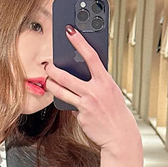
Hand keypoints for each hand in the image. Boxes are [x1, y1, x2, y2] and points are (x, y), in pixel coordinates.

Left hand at [45, 26, 141, 156]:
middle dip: (54, 69)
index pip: (91, 56)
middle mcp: (96, 90)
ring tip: (47, 80)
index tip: (70, 30)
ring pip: (62, 90)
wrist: (120, 136)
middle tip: (47, 64)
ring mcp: (87, 102)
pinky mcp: (81, 114)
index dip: (79, 41)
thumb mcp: (110, 93)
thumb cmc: (114, 113)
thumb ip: (96, 83)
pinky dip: (68, 103)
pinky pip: (69, 105)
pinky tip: (69, 103)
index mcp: (106, 81)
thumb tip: (80, 76)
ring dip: (51, 84)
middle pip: (68, 75)